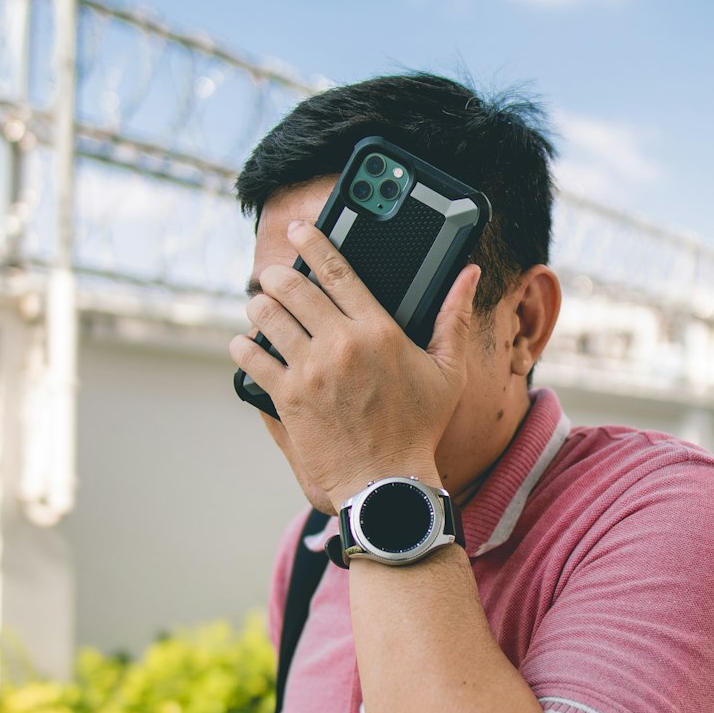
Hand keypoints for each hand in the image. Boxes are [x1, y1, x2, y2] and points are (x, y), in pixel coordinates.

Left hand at [230, 219, 480, 513]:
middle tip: (273, 276)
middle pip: (294, 288)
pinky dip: (244, 347)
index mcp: (378, 331)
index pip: (337, 270)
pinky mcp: (289, 396)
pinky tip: (245, 344)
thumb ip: (454, 317)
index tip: (298, 230)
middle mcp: (342, 344)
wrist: (387, 482)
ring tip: (260, 308)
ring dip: (259, 307)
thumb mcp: (448, 371)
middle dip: (277, 276)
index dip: (313, 243)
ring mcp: (311, 370)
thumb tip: (469, 273)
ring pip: (268, 317)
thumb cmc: (419, 427)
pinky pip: (253, 359)